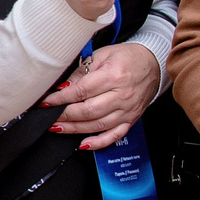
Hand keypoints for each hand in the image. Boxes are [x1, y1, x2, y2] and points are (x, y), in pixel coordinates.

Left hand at [42, 42, 159, 150]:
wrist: (152, 63)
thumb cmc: (126, 57)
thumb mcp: (100, 56)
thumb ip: (80, 72)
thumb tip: (62, 88)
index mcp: (113, 76)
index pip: (82, 91)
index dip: (61, 98)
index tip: (47, 102)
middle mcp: (122, 95)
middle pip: (88, 111)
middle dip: (65, 116)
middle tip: (49, 117)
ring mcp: (128, 109)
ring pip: (98, 125)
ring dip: (75, 129)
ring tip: (57, 128)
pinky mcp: (131, 119)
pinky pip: (115, 135)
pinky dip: (99, 142)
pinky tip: (83, 144)